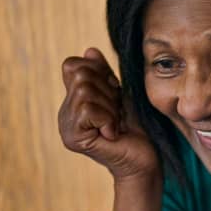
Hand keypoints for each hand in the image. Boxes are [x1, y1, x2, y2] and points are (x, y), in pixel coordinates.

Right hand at [58, 48, 158, 180]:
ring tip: (115, 123)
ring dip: (110, 107)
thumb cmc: (136, 128)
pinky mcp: (73, 138)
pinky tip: (113, 134)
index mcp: (73, 100)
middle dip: (108, 92)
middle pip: (81, 76)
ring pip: (84, 92)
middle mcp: (64, 113)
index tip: (116, 92)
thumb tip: (89, 51)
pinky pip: (88, 110)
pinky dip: (108, 119)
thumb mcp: (120, 94)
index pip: (73, 65)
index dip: (99, 73)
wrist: (145, 159)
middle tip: (118, 113)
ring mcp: (66, 127)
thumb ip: (103, 74)